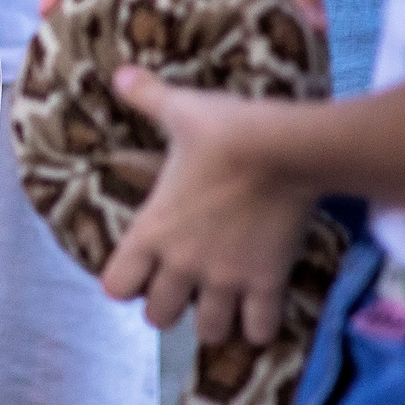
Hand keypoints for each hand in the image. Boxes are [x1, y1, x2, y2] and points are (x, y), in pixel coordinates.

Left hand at [97, 67, 314, 344]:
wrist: (288, 146)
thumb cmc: (227, 129)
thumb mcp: (180, 110)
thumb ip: (146, 98)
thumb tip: (119, 73)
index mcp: (151, 231)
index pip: (115, 287)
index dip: (125, 281)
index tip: (140, 268)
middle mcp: (182, 264)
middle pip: (159, 317)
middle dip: (168, 306)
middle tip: (183, 286)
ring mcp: (226, 279)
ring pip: (208, 332)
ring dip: (212, 321)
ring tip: (221, 301)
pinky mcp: (268, 283)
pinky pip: (259, 331)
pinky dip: (259, 328)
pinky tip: (260, 309)